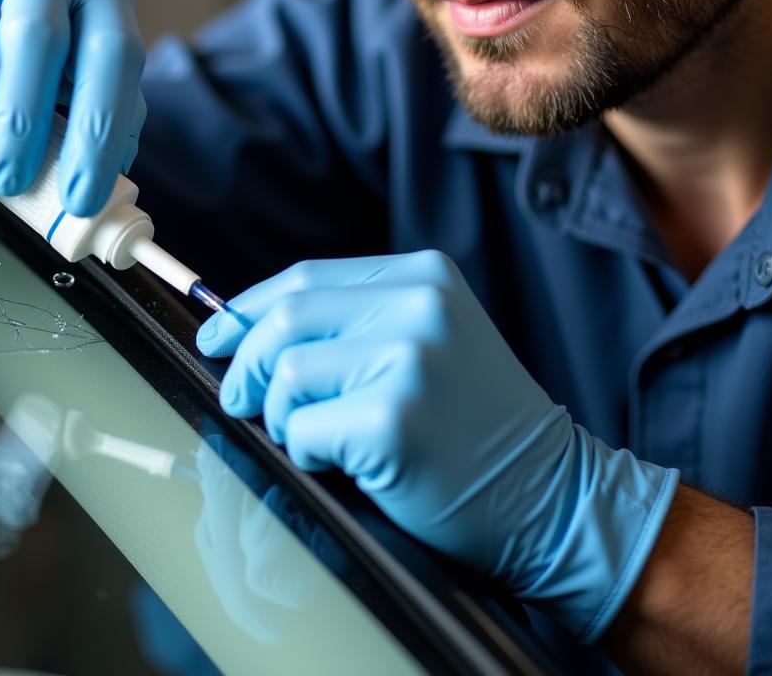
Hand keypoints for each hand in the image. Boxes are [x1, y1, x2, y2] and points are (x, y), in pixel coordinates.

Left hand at [197, 250, 679, 642]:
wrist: (554, 495)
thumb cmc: (477, 426)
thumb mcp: (431, 342)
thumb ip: (356, 324)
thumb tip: (247, 331)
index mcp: (423, 276)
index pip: (307, 278)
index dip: (249, 309)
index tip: (217, 336)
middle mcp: (418, 305)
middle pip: (287, 319)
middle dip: (246, 364)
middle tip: (240, 400)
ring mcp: (410, 360)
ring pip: (287, 375)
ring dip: (282, 416)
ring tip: (319, 438)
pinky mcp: (394, 420)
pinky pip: (303, 431)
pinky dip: (306, 453)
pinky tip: (347, 463)